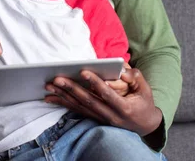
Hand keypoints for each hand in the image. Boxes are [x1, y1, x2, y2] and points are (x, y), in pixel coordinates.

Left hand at [45, 67, 161, 136]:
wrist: (144, 125)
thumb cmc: (144, 103)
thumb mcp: (145, 89)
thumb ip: (135, 77)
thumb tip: (123, 69)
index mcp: (123, 108)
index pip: (107, 94)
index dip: (95, 83)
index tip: (83, 71)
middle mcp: (110, 115)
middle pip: (88, 101)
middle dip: (71, 89)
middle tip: (57, 78)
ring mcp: (101, 119)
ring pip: (79, 106)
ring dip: (63, 96)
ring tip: (49, 85)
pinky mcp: (94, 118)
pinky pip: (77, 111)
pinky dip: (63, 103)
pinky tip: (50, 97)